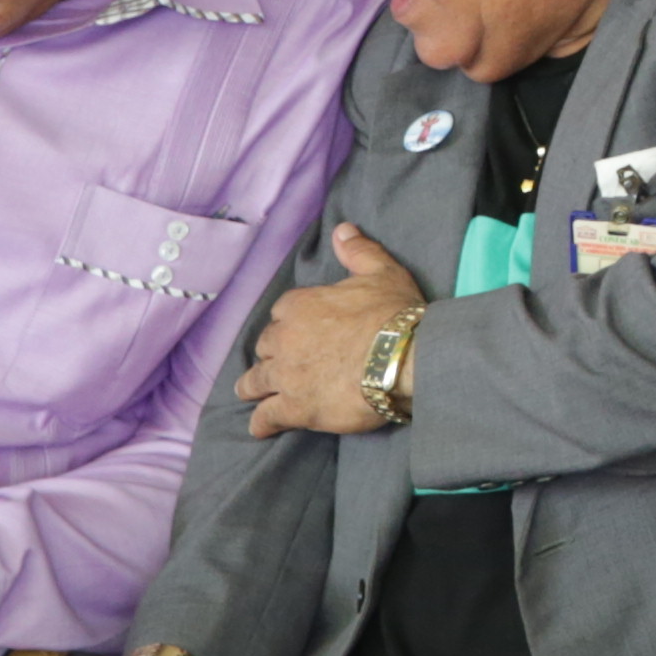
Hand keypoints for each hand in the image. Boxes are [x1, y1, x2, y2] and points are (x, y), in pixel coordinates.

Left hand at [239, 224, 425, 435]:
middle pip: (264, 347)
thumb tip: (342, 228)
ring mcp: (284, 376)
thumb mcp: (383, 272)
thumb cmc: (393, 313)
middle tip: (287, 361)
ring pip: (253, 382)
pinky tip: (263, 426)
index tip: (302, 328)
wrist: (402, 356)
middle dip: (273, 354)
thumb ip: (358, 251)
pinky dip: (262, 422)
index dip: (291, 321)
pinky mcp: (292, 407)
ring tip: (259, 393)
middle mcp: (284, 340)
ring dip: (255, 386)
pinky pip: (264, 417)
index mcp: (300, 306)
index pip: (281, 312)